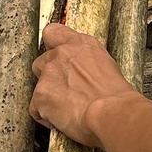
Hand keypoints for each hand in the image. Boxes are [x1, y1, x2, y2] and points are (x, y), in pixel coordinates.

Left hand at [31, 24, 141, 148]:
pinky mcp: (40, 94)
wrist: (111, 113)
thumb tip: (83, 72)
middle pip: (42, 61)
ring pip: (38, 85)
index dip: (51, 46)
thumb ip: (87, 62)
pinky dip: (46, 117)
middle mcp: (62, 53)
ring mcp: (49, 73)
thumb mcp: (107, 66)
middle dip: (49, 77)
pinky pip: (36, 108)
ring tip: (67, 109)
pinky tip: (62, 120)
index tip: (54, 55)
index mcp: (80, 44)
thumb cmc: (115, 96)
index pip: (53, 32)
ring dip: (48, 97)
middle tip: (65, 91)